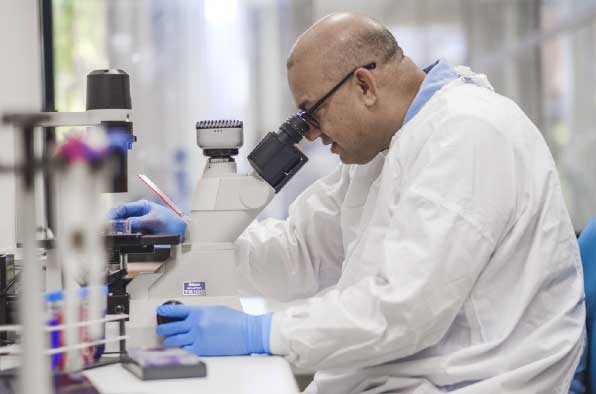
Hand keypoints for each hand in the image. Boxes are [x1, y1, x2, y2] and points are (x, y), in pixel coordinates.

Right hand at [110, 200, 186, 239]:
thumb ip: (139, 222)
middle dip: (115, 224)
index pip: (122, 208)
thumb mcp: (155, 220)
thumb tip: (125, 224)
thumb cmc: (172, 222)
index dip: (114, 214)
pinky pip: (130, 235)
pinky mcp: (140, 233)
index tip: (108, 222)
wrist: (182, 231)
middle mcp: (139, 214)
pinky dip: (127, 237)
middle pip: (121, 218)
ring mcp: (139, 224)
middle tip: (111, 231)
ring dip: (120, 231)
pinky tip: (126, 239)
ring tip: (119, 235)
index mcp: (141, 206)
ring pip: (124, 227)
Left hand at [156, 304, 271, 355]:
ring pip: (175, 340)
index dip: (165, 310)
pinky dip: (180, 349)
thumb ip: (202, 312)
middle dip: (163, 328)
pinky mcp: (202, 349)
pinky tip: (178, 349)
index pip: (177, 310)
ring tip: (167, 340)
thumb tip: (192, 315)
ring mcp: (197, 337)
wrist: (247, 333)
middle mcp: (196, 324)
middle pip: (171, 326)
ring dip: (169, 340)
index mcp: (200, 312)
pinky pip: (184, 350)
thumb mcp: (217, 310)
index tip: (159, 310)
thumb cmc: (237, 321)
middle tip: (160, 329)